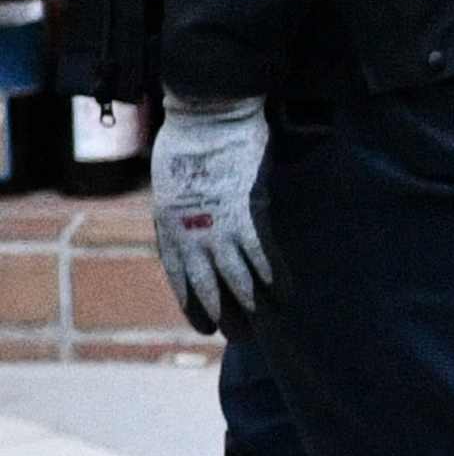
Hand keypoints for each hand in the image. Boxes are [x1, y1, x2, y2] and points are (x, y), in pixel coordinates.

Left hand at [148, 98, 274, 333]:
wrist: (206, 118)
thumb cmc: (190, 142)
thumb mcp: (173, 182)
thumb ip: (186, 208)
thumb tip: (200, 226)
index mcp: (169, 225)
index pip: (179, 277)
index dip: (193, 304)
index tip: (205, 325)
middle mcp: (190, 233)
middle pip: (207, 286)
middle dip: (224, 314)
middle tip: (240, 337)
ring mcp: (219, 225)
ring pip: (235, 278)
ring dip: (249, 305)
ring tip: (263, 324)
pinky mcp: (247, 213)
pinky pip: (261, 255)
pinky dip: (272, 277)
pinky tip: (282, 295)